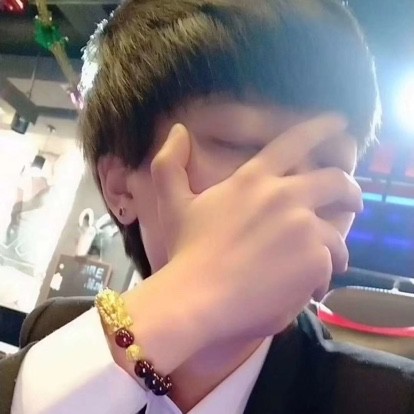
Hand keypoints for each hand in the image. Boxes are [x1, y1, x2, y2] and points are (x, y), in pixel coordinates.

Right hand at [151, 115, 361, 343]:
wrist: (198, 297)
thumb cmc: (186, 251)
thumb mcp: (172, 203)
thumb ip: (170, 162)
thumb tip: (179, 129)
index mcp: (253, 179)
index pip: (295, 141)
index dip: (321, 127)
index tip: (339, 123)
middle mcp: (284, 196)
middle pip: (335, 181)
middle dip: (350, 190)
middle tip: (352, 201)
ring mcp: (303, 227)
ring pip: (336, 231)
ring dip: (334, 246)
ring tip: (328, 260)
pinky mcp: (314, 259)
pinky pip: (331, 263)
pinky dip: (323, 276)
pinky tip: (310, 287)